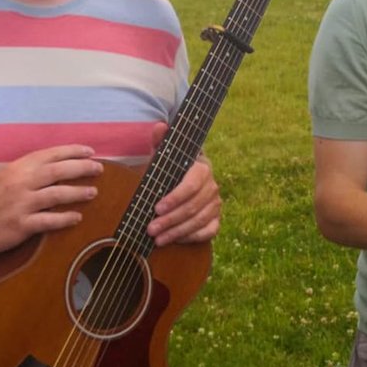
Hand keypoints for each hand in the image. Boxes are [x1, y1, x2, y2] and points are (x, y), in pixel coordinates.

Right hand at [0, 145, 102, 253]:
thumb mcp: (4, 176)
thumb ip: (27, 171)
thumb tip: (56, 166)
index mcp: (16, 168)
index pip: (49, 154)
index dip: (72, 151)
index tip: (90, 151)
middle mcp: (20, 183)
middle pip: (58, 171)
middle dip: (82, 168)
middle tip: (99, 168)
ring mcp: (20, 204)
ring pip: (57, 194)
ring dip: (79, 192)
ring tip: (93, 192)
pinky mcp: (20, 225)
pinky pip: (49, 221)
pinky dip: (65, 218)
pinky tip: (78, 217)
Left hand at [146, 124, 220, 245]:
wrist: (183, 182)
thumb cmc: (170, 170)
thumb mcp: (163, 155)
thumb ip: (160, 141)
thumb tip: (160, 126)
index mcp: (202, 168)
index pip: (192, 185)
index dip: (175, 198)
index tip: (156, 208)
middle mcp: (213, 186)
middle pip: (194, 207)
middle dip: (171, 220)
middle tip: (150, 229)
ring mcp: (216, 204)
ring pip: (199, 221)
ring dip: (177, 231)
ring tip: (157, 239)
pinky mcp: (216, 219)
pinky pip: (209, 231)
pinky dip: (192, 237)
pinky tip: (176, 240)